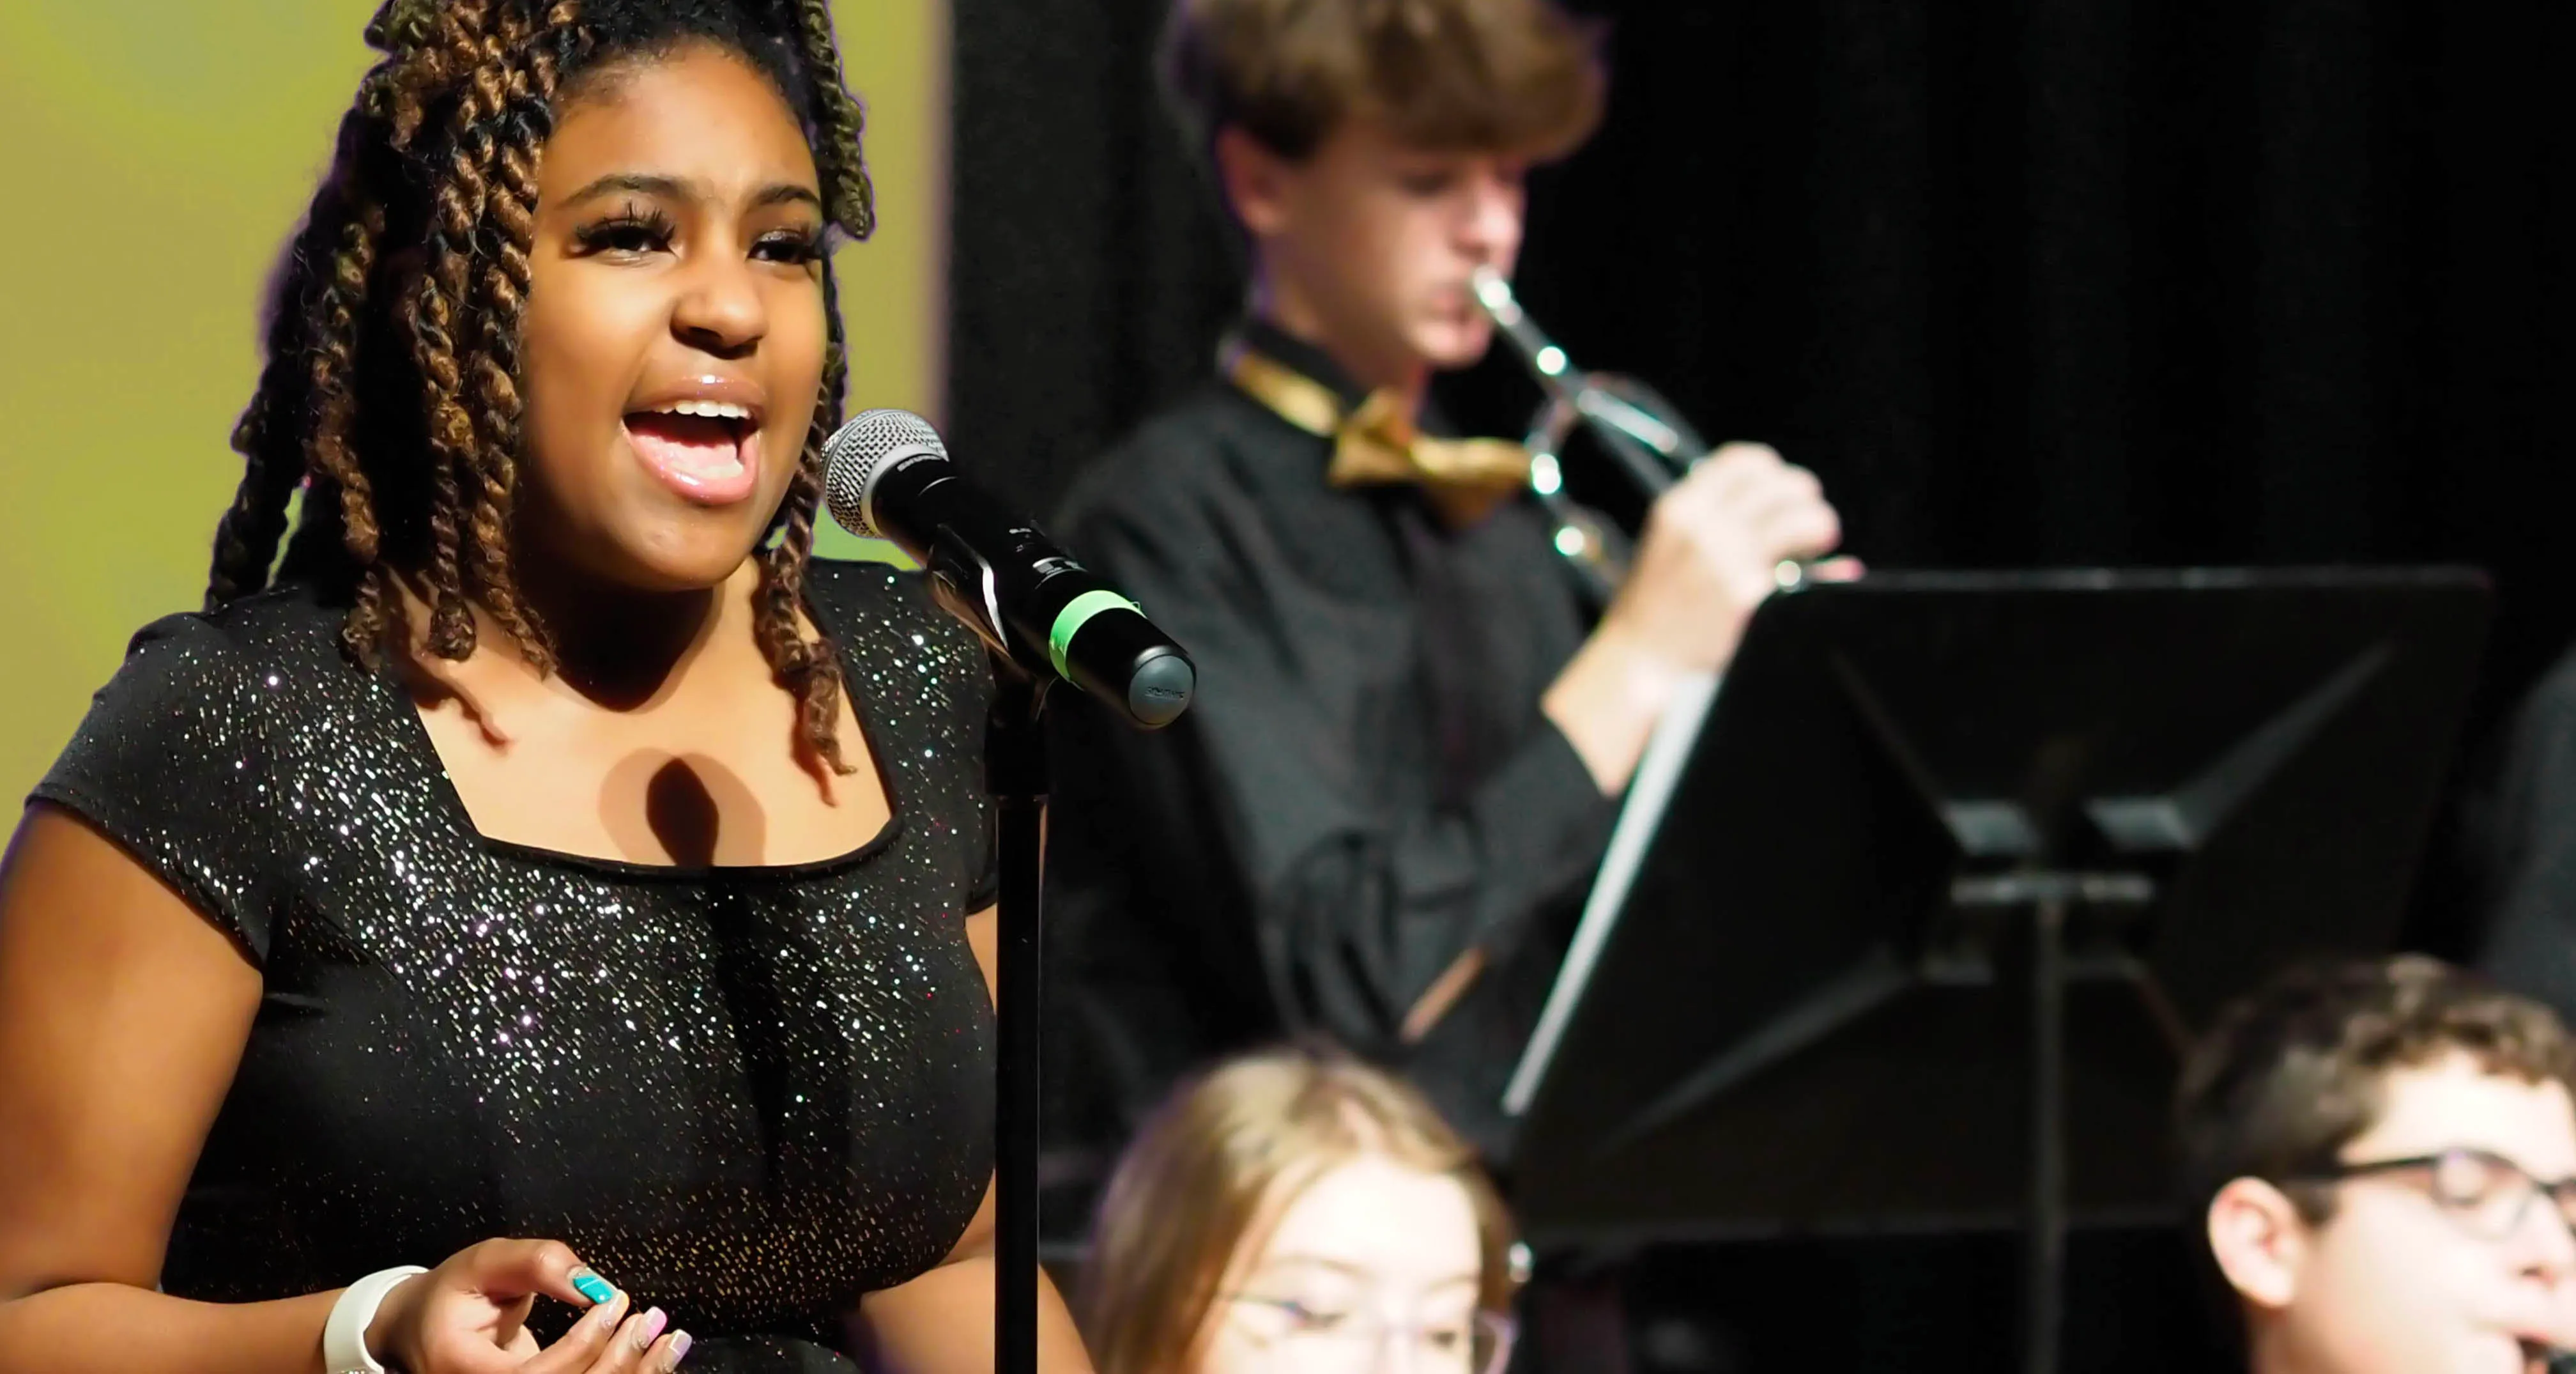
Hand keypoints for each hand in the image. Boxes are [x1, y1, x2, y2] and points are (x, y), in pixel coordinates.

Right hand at [367, 1238, 693, 1373]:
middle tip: (653, 1321)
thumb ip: (536, 1264)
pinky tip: (655, 1357)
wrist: (420, 1331)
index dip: (585, 1343)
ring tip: (670, 1339)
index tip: (618, 1302)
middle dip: (620, 1363)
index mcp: (463, 1371)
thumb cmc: (452, 1294)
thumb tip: (593, 1285)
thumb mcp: (484, 1264)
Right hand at [1543, 441, 1851, 792]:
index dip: (1773, 471)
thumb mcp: (1670, 546)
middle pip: (1780, 483)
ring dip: (1820, 525)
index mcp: (1679, 508)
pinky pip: (1806, 569)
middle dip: (1803, 498)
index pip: (1742, 461)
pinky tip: (1815, 578)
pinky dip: (1821, 569)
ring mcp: (1727, 559)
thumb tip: (1786, 506)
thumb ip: (1713, 520)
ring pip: (1802, 516)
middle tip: (1808, 522)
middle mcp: (1703, 525)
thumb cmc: (1658, 608)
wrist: (1640, 660)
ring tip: (1817, 543)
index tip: (1781, 492)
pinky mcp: (1749, 594)